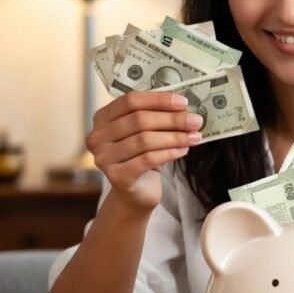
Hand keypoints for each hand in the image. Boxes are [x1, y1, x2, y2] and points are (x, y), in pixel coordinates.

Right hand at [86, 91, 203, 213]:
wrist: (135, 193)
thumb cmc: (141, 156)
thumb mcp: (144, 132)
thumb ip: (156, 116)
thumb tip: (184, 107)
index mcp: (102, 117)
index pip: (130, 101)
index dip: (158, 100)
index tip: (183, 103)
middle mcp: (97, 137)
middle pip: (139, 120)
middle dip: (172, 119)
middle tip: (195, 121)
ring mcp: (104, 158)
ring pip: (145, 140)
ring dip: (174, 137)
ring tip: (194, 137)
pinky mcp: (117, 177)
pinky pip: (148, 159)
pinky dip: (169, 153)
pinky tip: (183, 150)